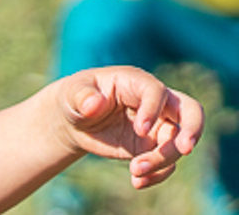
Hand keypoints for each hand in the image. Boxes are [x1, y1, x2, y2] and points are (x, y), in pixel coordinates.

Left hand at [54, 66, 202, 188]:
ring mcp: (158, 126)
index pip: (157, 92)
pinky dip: (157, 175)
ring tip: (135, 170)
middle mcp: (155, 103)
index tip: (140, 130)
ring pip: (177, 143)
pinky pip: (168, 163)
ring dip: (162, 160)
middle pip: (190, 110)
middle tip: (185, 148)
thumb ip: (82, 97)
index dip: (153, 109)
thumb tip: (94, 104)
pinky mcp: (153, 147)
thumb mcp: (72, 94)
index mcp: (135, 82)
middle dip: (193, 129)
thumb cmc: (75, 98)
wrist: (75, 120)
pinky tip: (137, 182)